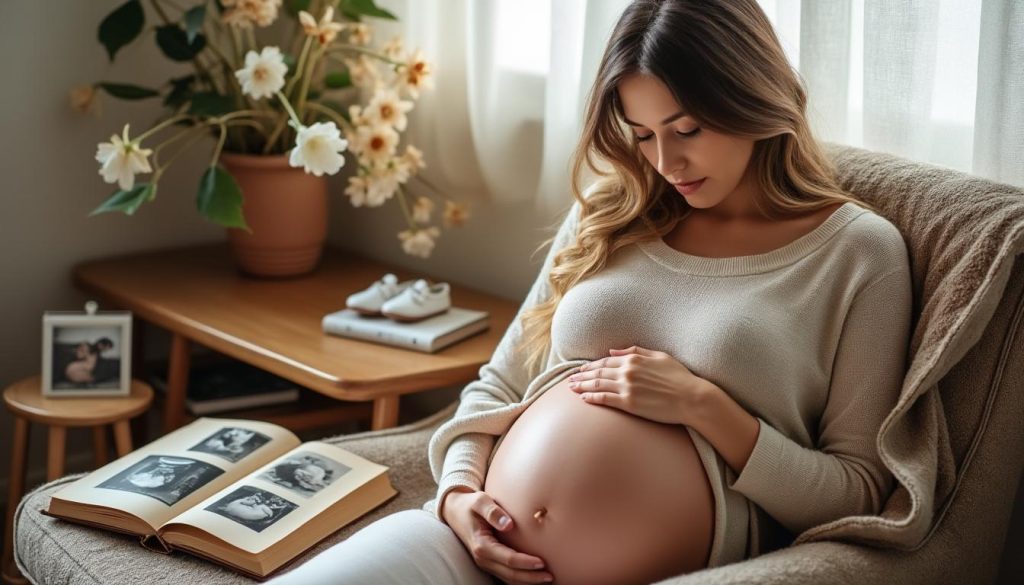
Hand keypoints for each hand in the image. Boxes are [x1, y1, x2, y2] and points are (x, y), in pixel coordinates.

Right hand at [441, 489, 552, 583]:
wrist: (455, 511)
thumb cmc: (470, 504)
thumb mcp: (479, 500)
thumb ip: (493, 511)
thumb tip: (508, 524)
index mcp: (481, 545)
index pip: (508, 559)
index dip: (525, 563)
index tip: (542, 562)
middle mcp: (482, 558)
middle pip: (509, 574)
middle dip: (530, 578)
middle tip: (550, 576)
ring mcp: (485, 562)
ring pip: (508, 578)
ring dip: (526, 581)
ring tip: (546, 578)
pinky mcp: (489, 562)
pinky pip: (505, 575)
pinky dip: (519, 579)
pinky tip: (533, 576)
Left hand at [566, 345, 709, 424]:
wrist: (692, 398)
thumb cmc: (680, 377)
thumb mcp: (660, 356)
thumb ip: (636, 351)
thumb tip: (613, 350)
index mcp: (634, 359)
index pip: (606, 360)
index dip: (592, 365)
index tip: (582, 368)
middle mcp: (628, 371)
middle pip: (598, 372)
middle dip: (582, 375)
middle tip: (570, 379)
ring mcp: (627, 387)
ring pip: (598, 385)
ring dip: (582, 386)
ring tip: (571, 388)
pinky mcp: (629, 403)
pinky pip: (605, 399)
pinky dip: (592, 397)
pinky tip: (583, 399)